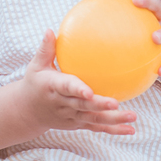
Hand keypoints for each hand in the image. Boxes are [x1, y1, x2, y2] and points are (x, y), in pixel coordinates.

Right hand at [21, 31, 136, 134]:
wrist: (28, 111)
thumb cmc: (35, 82)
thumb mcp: (36, 66)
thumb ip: (46, 49)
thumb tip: (51, 30)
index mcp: (53, 88)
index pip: (67, 88)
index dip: (78, 90)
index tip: (89, 92)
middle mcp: (63, 104)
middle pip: (83, 106)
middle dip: (99, 105)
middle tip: (116, 103)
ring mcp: (71, 116)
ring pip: (93, 119)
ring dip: (113, 119)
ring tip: (132, 116)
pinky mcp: (78, 124)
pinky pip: (97, 127)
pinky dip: (114, 130)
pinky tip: (131, 129)